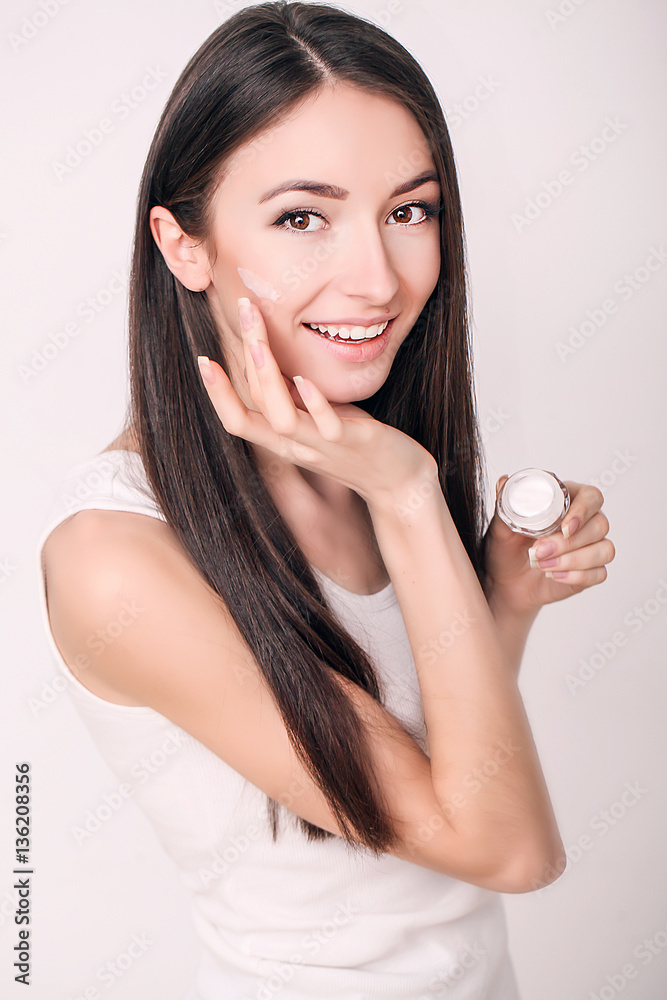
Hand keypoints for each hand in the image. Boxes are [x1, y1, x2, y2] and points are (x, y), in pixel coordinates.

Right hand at [196, 297, 433, 504]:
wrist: (399, 482)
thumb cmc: (358, 443)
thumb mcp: (319, 417)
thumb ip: (295, 398)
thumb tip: (275, 364)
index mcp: (284, 440)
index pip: (238, 419)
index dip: (217, 392)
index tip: (203, 358)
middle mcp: (296, 446)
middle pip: (255, 408)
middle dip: (244, 357)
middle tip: (243, 308)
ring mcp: (323, 446)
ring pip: (282, 418)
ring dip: (268, 379)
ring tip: (259, 343)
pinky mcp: (353, 443)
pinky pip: (327, 425)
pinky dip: (314, 402)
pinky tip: (305, 378)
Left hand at [482, 475, 615, 617]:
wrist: (503, 582)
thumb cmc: (505, 550)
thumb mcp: (501, 528)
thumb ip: (504, 505)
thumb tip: (503, 480)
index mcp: (567, 501)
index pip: (591, 496)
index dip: (583, 511)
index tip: (565, 528)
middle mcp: (584, 522)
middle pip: (600, 525)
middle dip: (569, 542)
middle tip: (540, 550)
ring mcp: (591, 547)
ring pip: (604, 550)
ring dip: (573, 560)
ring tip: (542, 565)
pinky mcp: (592, 571)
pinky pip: (600, 573)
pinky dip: (576, 576)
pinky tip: (554, 575)